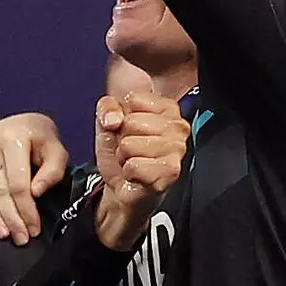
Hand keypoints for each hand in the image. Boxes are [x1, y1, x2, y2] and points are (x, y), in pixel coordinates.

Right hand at [0, 114, 65, 241]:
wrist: (22, 122)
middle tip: (19, 238)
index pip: (18, 184)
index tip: (33, 229)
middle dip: (10, 218)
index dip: (25, 210)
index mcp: (14, 137)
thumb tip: (36, 193)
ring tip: (3, 233)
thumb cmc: (41, 139)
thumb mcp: (57, 150)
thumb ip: (53, 171)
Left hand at [91, 94, 188, 248]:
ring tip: (134, 161)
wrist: (122, 186)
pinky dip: (129, 172)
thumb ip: (107, 106)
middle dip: (123, 138)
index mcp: (167, 108)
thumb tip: (113, 118)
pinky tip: (138, 174)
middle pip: (132, 122)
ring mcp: (177, 149)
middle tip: (130, 149)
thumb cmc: (122, 153)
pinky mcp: (171, 171)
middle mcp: (177, 127)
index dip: (122, 116)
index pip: (135, 99)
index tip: (127, 129)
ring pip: (131, 144)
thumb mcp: (108, 121)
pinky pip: (134, 165)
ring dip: (125, 157)